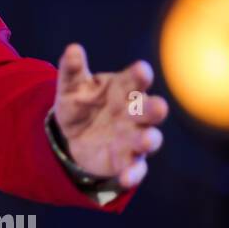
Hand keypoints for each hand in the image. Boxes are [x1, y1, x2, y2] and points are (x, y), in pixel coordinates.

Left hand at [52, 43, 168, 188]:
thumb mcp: (70, 87)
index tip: (141, 70)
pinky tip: (125, 178)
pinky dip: (133, 174)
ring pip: (148, 139)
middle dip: (153, 108)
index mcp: (123, 89)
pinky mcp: (127, 161)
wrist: (74, 135)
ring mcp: (133, 138)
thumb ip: (71, 70)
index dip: (139, 75)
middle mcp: (134, 113)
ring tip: (146, 140)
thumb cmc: (80, 103)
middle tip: (157, 106)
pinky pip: (135, 169)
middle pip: (149, 109)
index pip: (135, 79)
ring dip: (149, 140)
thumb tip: (72, 49)